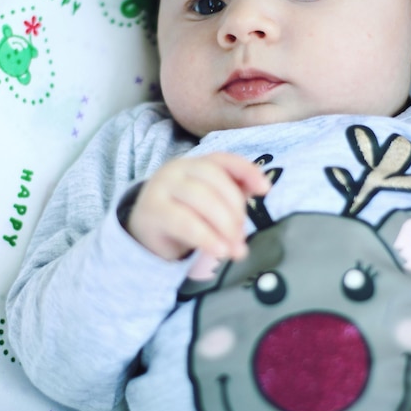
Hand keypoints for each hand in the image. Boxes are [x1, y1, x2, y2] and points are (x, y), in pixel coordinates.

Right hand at [126, 152, 270, 260]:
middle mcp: (177, 168)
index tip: (265, 190)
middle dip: (235, 208)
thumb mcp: (211, 204)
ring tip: (234, 249)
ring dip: (224, 225)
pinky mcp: (152, 210)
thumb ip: (234, 195)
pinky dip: (206, 236)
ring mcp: (162, 187)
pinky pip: (184, 221)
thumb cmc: (184, 215)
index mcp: (196, 164)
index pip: (223, 160)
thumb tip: (262, 187)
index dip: (246, 171)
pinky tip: (219, 250)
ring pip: (200, 197)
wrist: (145, 233)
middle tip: (242, 236)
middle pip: (214, 178)